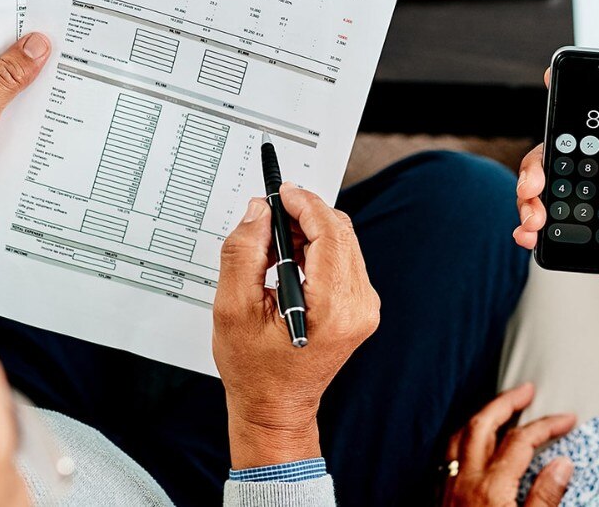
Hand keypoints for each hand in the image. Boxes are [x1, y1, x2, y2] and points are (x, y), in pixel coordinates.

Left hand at [0, 17, 50, 223]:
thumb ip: (5, 77)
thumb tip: (35, 46)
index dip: (24, 28)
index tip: (56, 34)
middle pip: (3, 47)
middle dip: (32, 57)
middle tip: (63, 64)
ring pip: (10, 73)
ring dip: (31, 83)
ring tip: (53, 91)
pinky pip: (9, 95)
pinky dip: (25, 102)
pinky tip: (41, 110)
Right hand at [213, 184, 380, 468]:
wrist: (275, 407)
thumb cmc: (255, 370)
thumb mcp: (234, 308)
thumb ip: (244, 253)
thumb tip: (258, 212)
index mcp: (334, 307)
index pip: (330, 233)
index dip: (305, 204)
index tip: (281, 192)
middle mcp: (358, 306)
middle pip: (341, 233)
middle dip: (305, 215)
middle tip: (269, 215)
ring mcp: (364, 308)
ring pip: (344, 243)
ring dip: (310, 232)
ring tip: (273, 243)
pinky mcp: (360, 308)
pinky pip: (344, 261)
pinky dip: (317, 250)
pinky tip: (289, 260)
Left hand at [442, 384, 575, 506]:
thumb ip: (545, 496)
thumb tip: (562, 465)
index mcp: (492, 487)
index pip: (521, 441)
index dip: (546, 425)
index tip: (566, 419)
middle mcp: (466, 480)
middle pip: (482, 425)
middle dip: (505, 402)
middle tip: (525, 390)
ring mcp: (448, 487)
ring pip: (459, 436)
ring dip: (481, 415)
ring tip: (498, 407)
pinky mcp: (438, 497)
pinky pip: (446, 454)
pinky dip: (462, 437)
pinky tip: (471, 441)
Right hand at [514, 73, 598, 324]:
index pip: (597, 129)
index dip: (571, 109)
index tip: (552, 91)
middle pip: (560, 160)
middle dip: (537, 168)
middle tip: (533, 185)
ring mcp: (595, 208)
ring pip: (549, 193)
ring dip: (530, 201)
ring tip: (533, 218)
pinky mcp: (584, 237)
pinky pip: (550, 228)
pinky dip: (532, 228)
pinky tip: (528, 234)